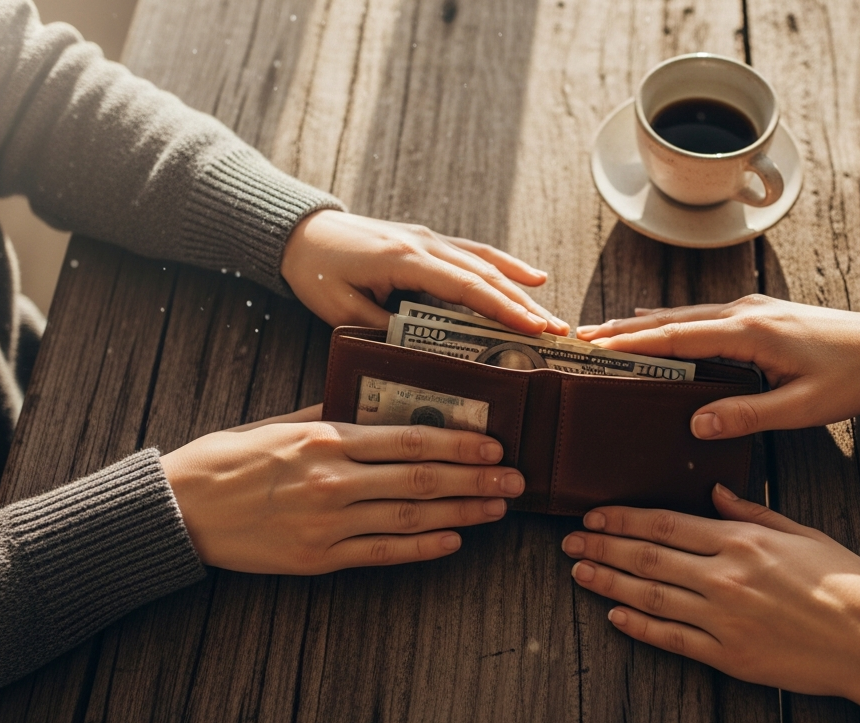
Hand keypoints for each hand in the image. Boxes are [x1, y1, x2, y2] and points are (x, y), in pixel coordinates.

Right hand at [161, 404, 524, 573]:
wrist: (177, 511)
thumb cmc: (226, 461)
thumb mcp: (277, 423)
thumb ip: (328, 413)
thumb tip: (375, 403)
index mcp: (323, 439)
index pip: (407, 439)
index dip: (458, 443)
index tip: (494, 444)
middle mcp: (331, 481)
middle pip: (420, 480)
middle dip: (476, 480)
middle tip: (516, 480)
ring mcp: (326, 524)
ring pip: (410, 519)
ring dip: (461, 514)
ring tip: (497, 509)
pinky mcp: (316, 559)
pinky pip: (381, 554)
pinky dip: (422, 550)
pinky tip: (453, 542)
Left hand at [281, 210, 568, 335]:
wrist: (302, 233)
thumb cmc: (319, 273)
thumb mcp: (343, 310)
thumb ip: (384, 327)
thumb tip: (424, 351)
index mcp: (405, 261)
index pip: (466, 287)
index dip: (503, 310)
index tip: (534, 329)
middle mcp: (425, 245)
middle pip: (485, 276)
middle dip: (524, 306)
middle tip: (557, 332)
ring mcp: (430, 239)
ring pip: (486, 264)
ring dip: (521, 290)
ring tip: (552, 315)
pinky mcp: (429, 242)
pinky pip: (475, 252)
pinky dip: (506, 265)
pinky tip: (533, 277)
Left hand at [561, 485, 859, 707]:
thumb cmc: (847, 584)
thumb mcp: (802, 533)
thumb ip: (752, 513)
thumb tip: (715, 493)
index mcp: (742, 541)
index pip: (666, 523)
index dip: (623, 519)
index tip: (594, 515)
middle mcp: (725, 577)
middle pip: (648, 557)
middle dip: (603, 548)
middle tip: (570, 543)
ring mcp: (723, 618)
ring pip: (650, 596)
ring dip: (609, 583)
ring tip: (579, 574)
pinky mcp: (728, 655)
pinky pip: (672, 639)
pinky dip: (639, 627)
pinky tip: (616, 616)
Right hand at [575, 295, 859, 438]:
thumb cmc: (853, 377)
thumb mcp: (802, 407)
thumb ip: (748, 415)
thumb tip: (697, 425)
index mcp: (750, 332)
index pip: (678, 335)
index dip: (633, 343)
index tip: (596, 347)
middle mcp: (744, 313)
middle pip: (671, 319)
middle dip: (625, 329)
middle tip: (582, 337)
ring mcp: (751, 311)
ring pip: (685, 315)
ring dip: (644, 325)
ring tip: (605, 333)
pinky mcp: (759, 317)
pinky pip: (702, 318)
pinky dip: (671, 324)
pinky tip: (657, 327)